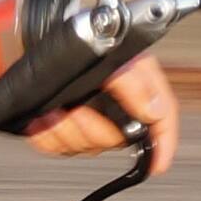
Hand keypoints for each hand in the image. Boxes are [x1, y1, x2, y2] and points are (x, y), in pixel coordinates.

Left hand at [27, 52, 181, 175]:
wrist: (36, 36)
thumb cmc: (80, 39)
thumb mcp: (114, 54)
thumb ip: (135, 83)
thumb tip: (154, 111)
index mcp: (137, 90)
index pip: (161, 121)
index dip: (164, 143)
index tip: (158, 164)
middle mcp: (115, 110)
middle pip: (117, 140)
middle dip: (93, 128)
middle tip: (77, 110)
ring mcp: (88, 122)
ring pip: (84, 146)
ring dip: (66, 129)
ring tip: (57, 108)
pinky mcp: (61, 129)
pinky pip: (56, 147)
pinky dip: (46, 133)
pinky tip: (43, 116)